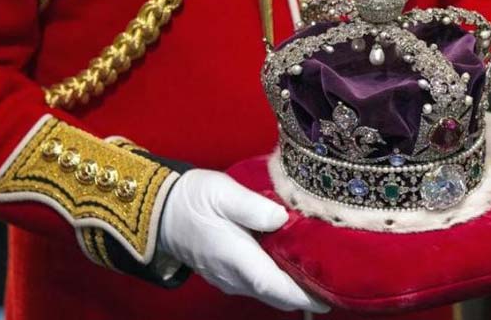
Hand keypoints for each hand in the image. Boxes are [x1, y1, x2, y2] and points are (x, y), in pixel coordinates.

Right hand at [159, 168, 328, 312]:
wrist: (160, 210)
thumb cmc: (193, 199)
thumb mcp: (223, 193)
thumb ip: (253, 207)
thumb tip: (281, 219)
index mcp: (236, 257)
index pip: (275, 287)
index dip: (303, 296)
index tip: (328, 297)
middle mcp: (233, 276)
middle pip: (275, 295)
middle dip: (302, 293)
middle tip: (330, 280)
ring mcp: (226, 279)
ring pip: (265, 292)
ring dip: (288, 287)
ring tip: (313, 270)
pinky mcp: (223, 274)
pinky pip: (255, 285)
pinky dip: (274, 281)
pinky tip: (285, 263)